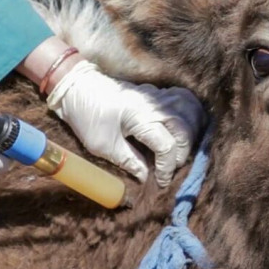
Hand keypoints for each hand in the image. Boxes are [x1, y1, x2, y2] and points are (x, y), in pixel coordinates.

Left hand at [47, 61, 204, 186]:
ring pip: (191, 110)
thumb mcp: (102, 146)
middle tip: (171, 167)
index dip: (167, 168)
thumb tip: (147, 177)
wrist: (76, 87)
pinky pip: (184, 99)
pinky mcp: (156, 92)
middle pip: (185, 129)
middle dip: (183, 153)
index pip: (167, 146)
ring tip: (181, 149)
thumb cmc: (86, 116)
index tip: (161, 181)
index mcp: (139, 117)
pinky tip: (184, 128)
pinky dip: (190, 113)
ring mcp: (156, 95)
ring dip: (192, 132)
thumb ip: (129, 161)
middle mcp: (153, 105)